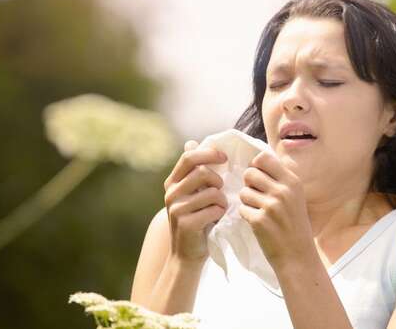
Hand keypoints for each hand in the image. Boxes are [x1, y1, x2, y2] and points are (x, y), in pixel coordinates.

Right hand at [163, 140, 227, 262]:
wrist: (187, 254)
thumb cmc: (196, 219)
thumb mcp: (192, 193)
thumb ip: (193, 171)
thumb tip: (191, 142)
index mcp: (173, 182)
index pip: (189, 156)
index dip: (209, 153)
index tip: (224, 158)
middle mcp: (171, 193)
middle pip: (202, 172)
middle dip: (219, 180)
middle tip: (221, 191)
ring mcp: (177, 208)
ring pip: (212, 192)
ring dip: (222, 200)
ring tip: (219, 208)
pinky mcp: (186, 223)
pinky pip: (214, 209)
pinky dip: (221, 213)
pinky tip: (216, 219)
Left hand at [238, 150, 315, 268]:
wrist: (298, 255)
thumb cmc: (294, 224)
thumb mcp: (295, 196)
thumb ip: (279, 179)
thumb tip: (256, 162)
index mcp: (292, 181)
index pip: (263, 158)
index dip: (256, 167)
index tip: (260, 178)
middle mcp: (283, 191)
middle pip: (250, 173)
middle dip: (249, 184)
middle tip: (258, 197)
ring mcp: (271, 206)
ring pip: (243, 192)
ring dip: (247, 201)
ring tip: (260, 211)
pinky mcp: (259, 221)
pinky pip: (241, 208)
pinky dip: (247, 215)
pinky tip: (259, 223)